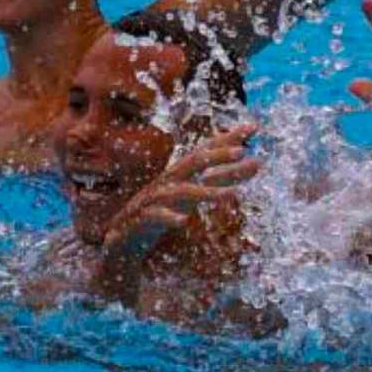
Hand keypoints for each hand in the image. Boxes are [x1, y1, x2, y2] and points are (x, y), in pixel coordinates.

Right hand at [102, 125, 259, 263]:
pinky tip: (183, 221)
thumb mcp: (186, 200)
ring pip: (179, 192)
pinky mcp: (138, 222)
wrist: (119, 244)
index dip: (226, 140)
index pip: (203, 153)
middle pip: (192, 164)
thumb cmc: (155, 219)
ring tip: (231, 195)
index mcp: (176, 178)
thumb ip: (213, 185)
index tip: (253, 128)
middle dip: (216, 156)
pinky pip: (153, 217)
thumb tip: (249, 169)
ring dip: (205, 191)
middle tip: (242, 151)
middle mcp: (165, 184)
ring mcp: (150, 201)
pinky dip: (167, 217)